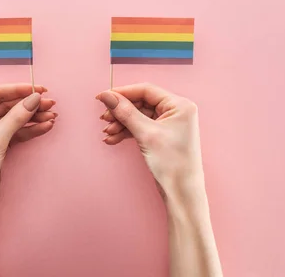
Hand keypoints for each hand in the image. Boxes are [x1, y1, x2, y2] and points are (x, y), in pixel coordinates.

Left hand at [0, 84, 56, 208]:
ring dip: (33, 118)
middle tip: (50, 105)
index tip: (39, 90)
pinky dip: (30, 129)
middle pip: (8, 106)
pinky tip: (45, 127)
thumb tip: (34, 98)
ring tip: (52, 117)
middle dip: (29, 105)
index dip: (19, 90)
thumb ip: (17, 116)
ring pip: (14, 119)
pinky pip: (16, 132)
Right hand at [96, 83, 203, 197]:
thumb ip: (126, 112)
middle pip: (141, 103)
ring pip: (139, 116)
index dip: (122, 93)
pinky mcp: (162, 136)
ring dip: (121, 123)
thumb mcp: (146, 135)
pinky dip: (127, 132)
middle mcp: (176, 111)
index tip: (103, 97)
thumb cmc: (173, 164)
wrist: (181, 193)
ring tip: (108, 133)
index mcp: (179, 105)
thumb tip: (108, 96)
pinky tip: (113, 139)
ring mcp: (169, 124)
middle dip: (121, 112)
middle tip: (104, 118)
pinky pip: (141, 127)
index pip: (146, 90)